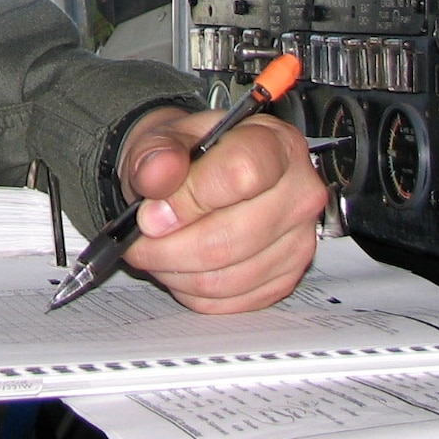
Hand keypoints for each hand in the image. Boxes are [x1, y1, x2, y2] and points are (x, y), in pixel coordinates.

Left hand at [114, 106, 327, 313]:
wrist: (200, 172)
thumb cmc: (189, 154)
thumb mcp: (162, 138)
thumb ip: (155, 153)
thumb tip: (156, 176)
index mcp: (276, 143)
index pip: (242, 175)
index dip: (188, 200)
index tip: (150, 212)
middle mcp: (300, 192)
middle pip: (230, 239)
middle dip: (168, 247)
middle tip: (138, 241)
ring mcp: (298, 240)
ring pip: (226, 277)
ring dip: (175, 273)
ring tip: (154, 252)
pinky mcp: (286, 277)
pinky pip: (230, 299)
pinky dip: (192, 290)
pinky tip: (179, 267)